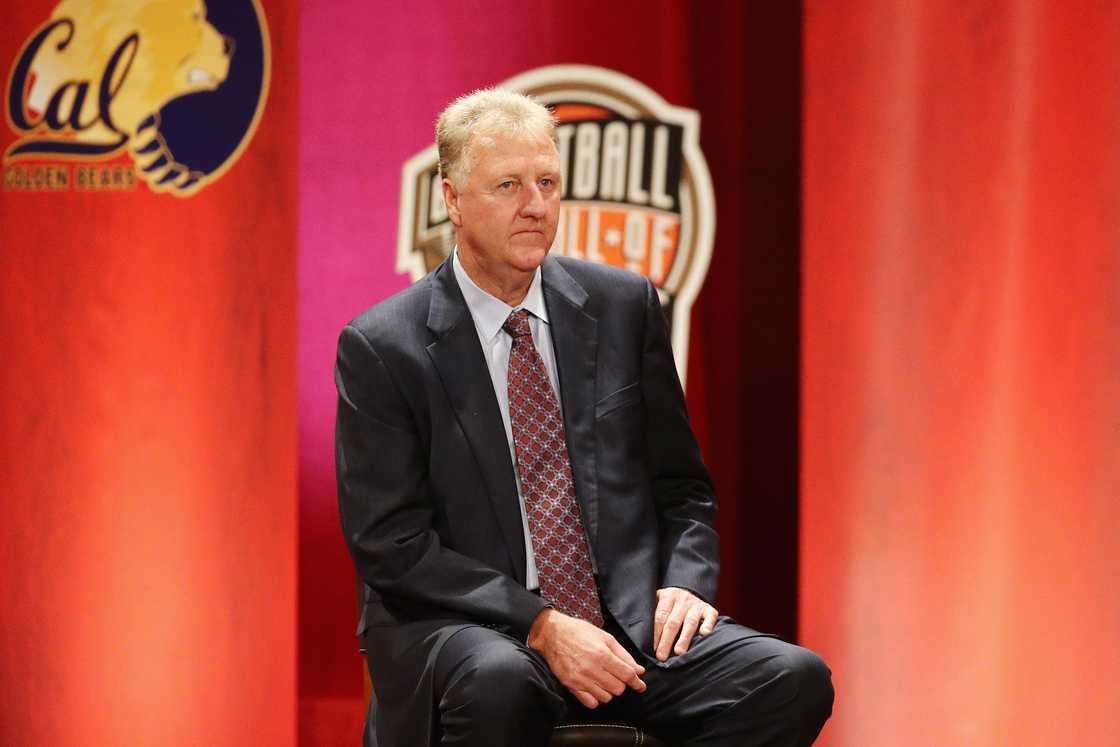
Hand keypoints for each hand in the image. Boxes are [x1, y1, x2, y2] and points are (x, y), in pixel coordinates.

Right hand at [527, 608, 645, 708]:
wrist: (552, 634)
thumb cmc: (579, 632)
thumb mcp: (605, 637)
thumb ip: (624, 655)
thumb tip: (639, 670)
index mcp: (602, 654)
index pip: (627, 675)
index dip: (637, 682)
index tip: (640, 685)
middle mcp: (592, 668)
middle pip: (618, 688)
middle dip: (621, 683)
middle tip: (616, 675)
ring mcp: (580, 679)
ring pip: (606, 697)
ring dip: (609, 690)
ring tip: (604, 679)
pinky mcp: (571, 685)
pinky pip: (591, 703)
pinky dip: (596, 698)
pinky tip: (595, 687)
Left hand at [653, 587, 717, 660]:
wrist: (690, 590)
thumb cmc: (670, 603)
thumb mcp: (658, 600)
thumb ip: (651, 613)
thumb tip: (638, 634)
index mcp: (667, 596)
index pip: (660, 616)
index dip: (656, 633)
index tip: (653, 649)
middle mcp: (682, 599)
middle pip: (673, 622)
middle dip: (667, 640)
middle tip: (662, 656)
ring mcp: (697, 604)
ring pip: (690, 622)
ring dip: (684, 638)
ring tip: (679, 652)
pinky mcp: (710, 610)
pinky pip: (710, 617)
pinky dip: (708, 625)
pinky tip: (704, 634)